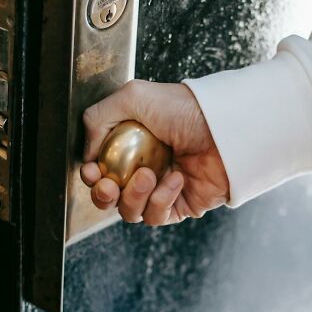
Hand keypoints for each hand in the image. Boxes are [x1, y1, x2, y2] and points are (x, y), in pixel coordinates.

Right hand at [81, 80, 229, 224]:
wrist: (224, 127)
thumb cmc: (184, 108)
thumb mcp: (132, 96)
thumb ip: (97, 119)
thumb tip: (87, 154)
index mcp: (129, 144)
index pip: (99, 170)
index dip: (90, 176)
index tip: (92, 171)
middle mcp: (142, 168)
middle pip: (108, 198)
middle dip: (102, 196)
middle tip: (108, 185)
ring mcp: (161, 189)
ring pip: (129, 211)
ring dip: (133, 196)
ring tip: (148, 175)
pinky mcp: (180, 206)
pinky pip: (157, 215)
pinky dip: (160, 200)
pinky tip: (175, 179)